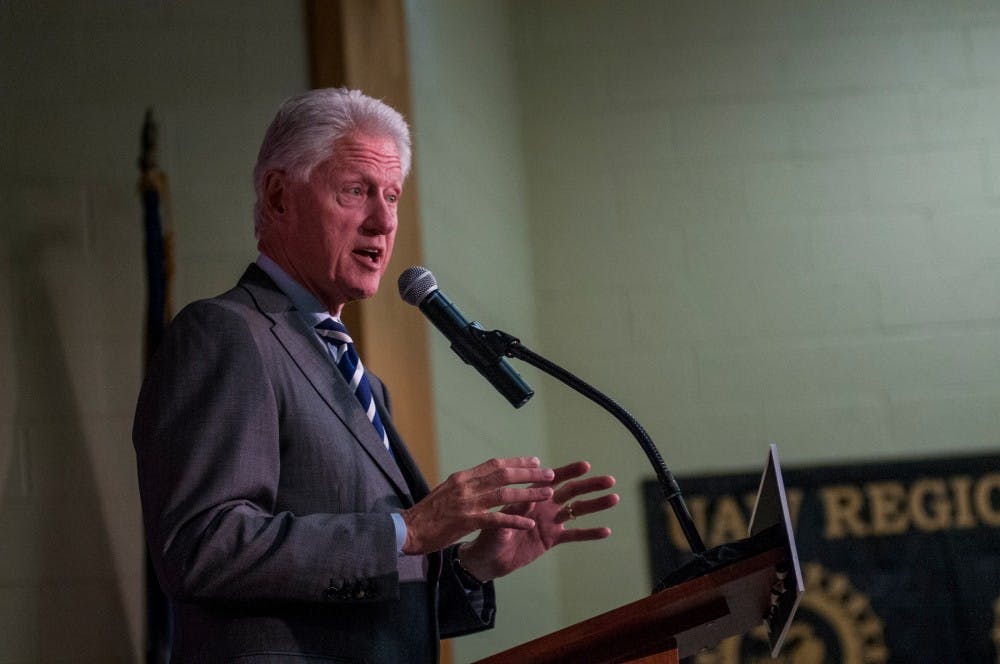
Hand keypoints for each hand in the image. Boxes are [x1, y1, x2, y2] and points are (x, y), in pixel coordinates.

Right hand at [401, 457, 555, 554]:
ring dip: (529, 493)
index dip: (517, 462)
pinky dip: (515, 520)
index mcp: (462, 477)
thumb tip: (484, 482)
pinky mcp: (466, 521)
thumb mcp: (447, 492)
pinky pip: (496, 519)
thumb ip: (466, 486)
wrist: (407, 529)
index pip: (494, 464)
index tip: (534, 461)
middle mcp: (466, 486)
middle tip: (548, 473)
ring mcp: (467, 503)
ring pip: (505, 494)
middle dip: (529, 473)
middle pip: (504, 474)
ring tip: (547, 494)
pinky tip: (529, 523)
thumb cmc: (427, 514)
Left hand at [457, 460, 618, 581]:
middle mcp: (543, 505)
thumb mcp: (498, 522)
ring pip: (577, 510)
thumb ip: (514, 511)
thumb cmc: (488, 534)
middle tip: (609, 480)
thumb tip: (529, 496)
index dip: (568, 472)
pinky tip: (606, 530)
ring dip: (595, 504)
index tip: (585, 466)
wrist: (486, 558)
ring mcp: (550, 521)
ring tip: (614, 498)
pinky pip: (574, 535)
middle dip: (590, 485)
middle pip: (571, 491)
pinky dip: (589, 533)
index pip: (551, 479)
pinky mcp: (552, 539)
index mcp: (530, 495)